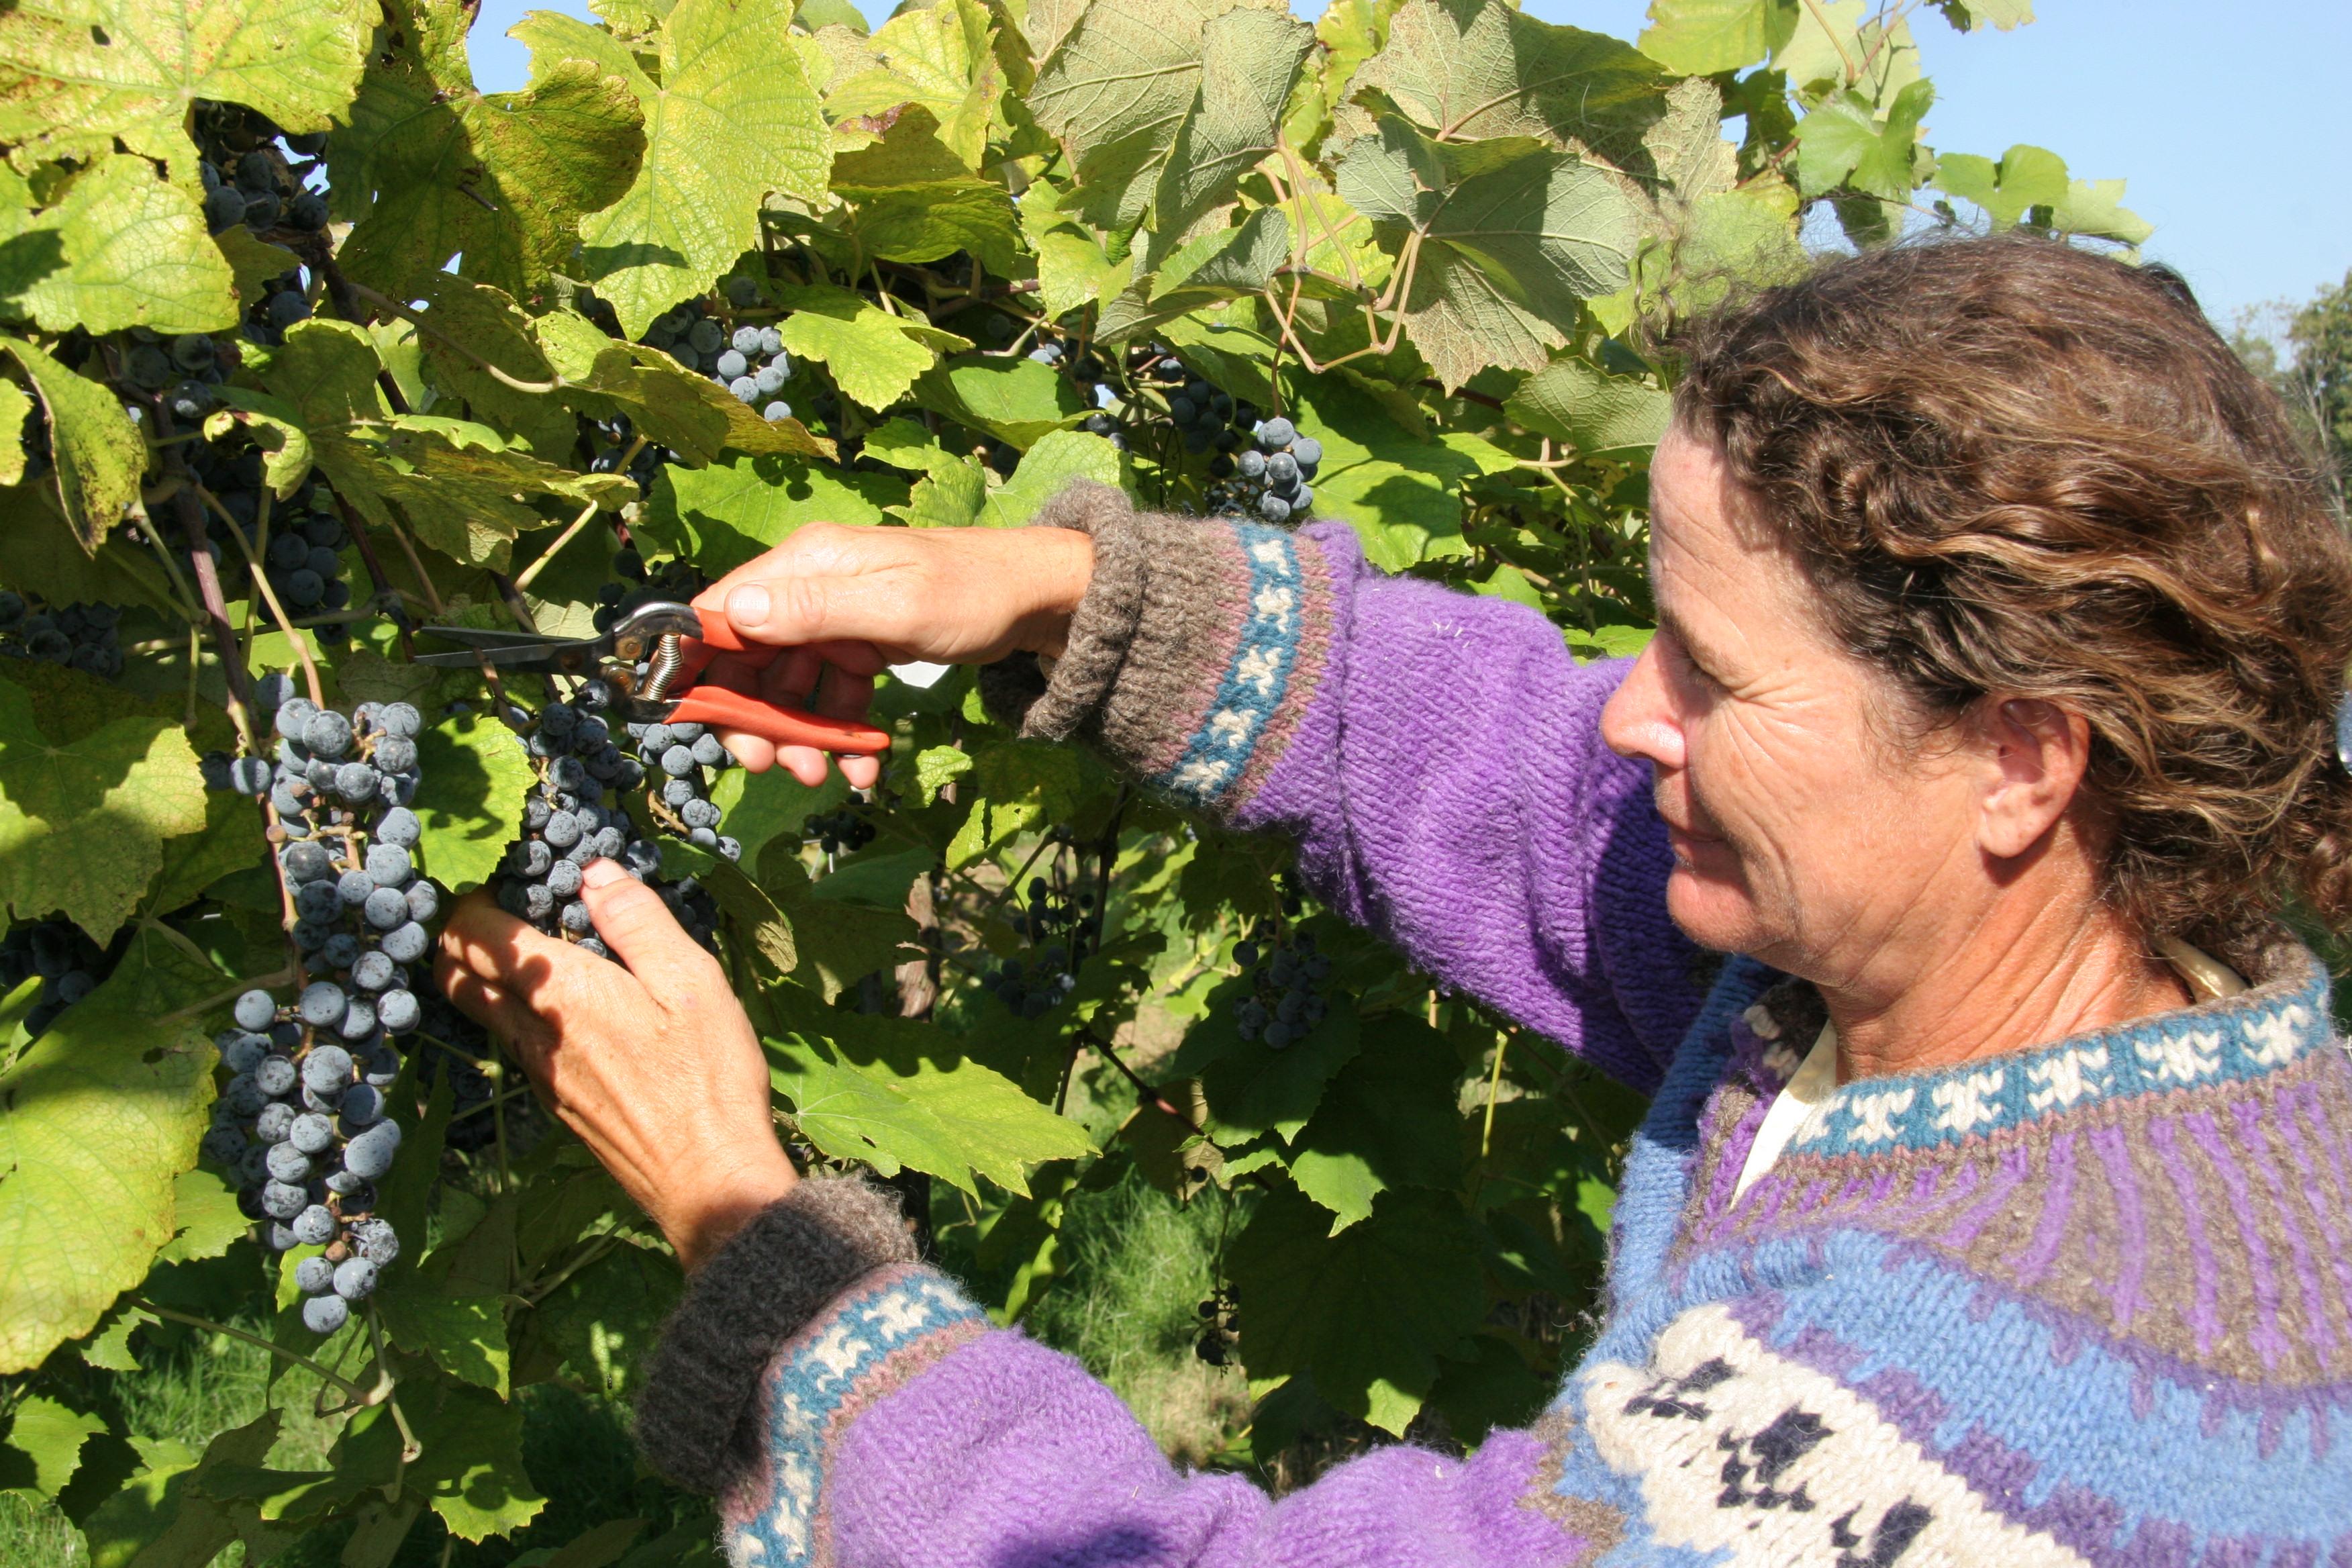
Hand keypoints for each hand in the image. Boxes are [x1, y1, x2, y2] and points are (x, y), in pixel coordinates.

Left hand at [435, 860, 796, 1272]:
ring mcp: (537, 1074)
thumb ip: (637, 921)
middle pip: (456, 975)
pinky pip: (511, 1044)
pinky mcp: (553, 1103)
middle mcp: (532, 1033)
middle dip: (460, 935)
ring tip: (530, 951)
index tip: (503, 877)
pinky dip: (513, 1013)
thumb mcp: (692, 982)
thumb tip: (592, 870)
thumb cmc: (708, 1074)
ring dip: (484, 976)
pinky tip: (560, 1010)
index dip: (472, 897)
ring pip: (480, 1013)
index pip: (473, 934)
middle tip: (501, 908)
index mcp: (561, 993)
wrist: (706, 1178)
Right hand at [685, 522, 1093, 785]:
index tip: (698, 721)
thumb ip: (816, 610)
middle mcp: (808, 586)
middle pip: (747, 659)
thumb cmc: (972, 592)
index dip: (697, 667)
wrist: (1036, 601)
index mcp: (805, 562)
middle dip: (753, 718)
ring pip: (787, 687)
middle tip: (771, 766)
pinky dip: (838, 734)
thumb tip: (733, 614)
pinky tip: (861, 768)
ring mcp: (833, 619)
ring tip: (823, 778)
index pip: (720, 612)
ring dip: (797, 737)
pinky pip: (830, 697)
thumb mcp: (897, 605)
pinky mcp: (858, 647)